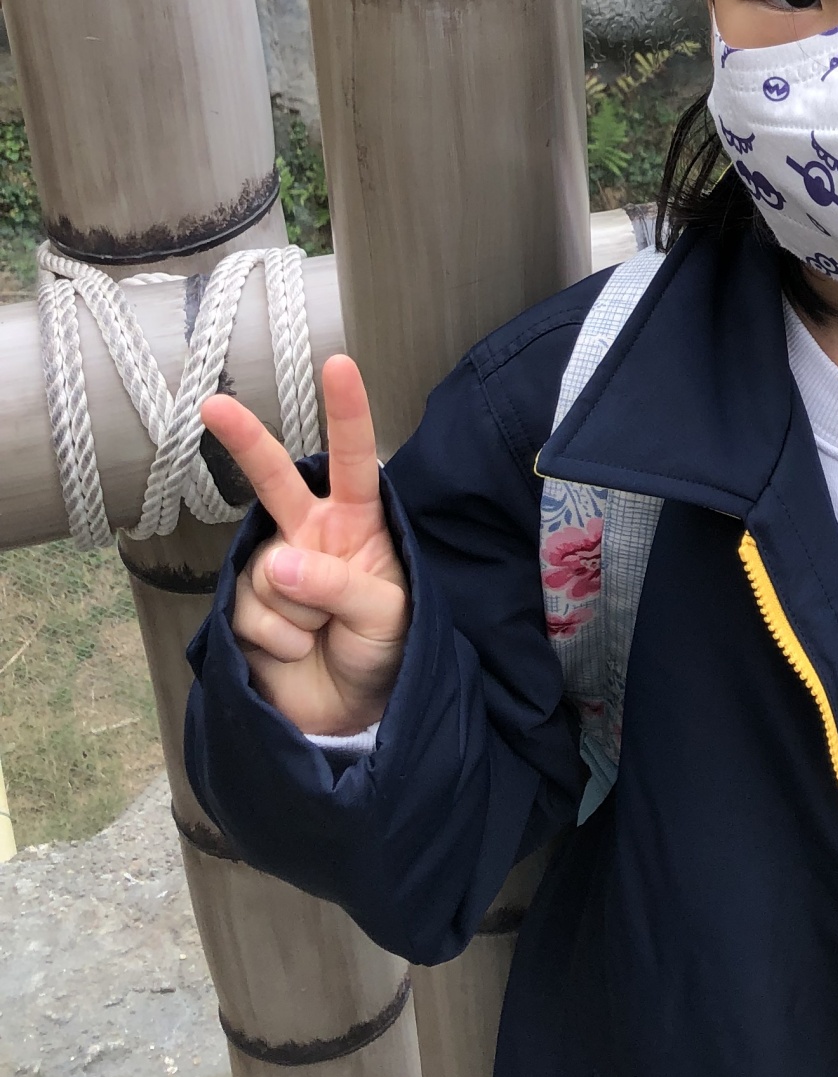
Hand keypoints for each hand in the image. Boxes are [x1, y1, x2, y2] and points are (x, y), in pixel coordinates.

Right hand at [202, 355, 411, 737]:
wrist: (354, 712)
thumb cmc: (386, 647)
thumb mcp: (386, 611)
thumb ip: (337, 582)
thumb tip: (276, 562)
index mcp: (357, 523)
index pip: (354, 460)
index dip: (347, 412)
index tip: (339, 363)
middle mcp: (310, 536)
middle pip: (275, 481)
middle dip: (244, 440)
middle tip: (211, 405)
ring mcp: (275, 571)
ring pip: (268, 572)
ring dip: (300, 611)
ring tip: (324, 632)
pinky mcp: (246, 610)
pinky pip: (251, 612)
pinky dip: (278, 638)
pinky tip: (296, 650)